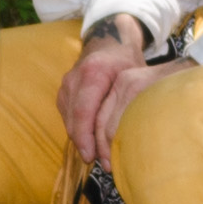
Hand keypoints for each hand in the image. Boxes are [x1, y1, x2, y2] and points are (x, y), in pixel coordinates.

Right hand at [60, 21, 158, 165]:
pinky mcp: (63, 92)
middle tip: (98, 162)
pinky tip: (91, 141)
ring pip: (68, 120)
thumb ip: (133, 99)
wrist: (108, 41)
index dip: (85, 137)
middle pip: (73, 119)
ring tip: (97, 155)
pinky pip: (67, 117)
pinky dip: (77, 130)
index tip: (92, 157)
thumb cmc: (126, 60)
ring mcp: (66, 85)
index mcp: (94, 72)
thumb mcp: (136, 74)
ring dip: (80, 139)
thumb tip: (140, 129)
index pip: (83, 111)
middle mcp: (74, 78)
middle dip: (83, 144)